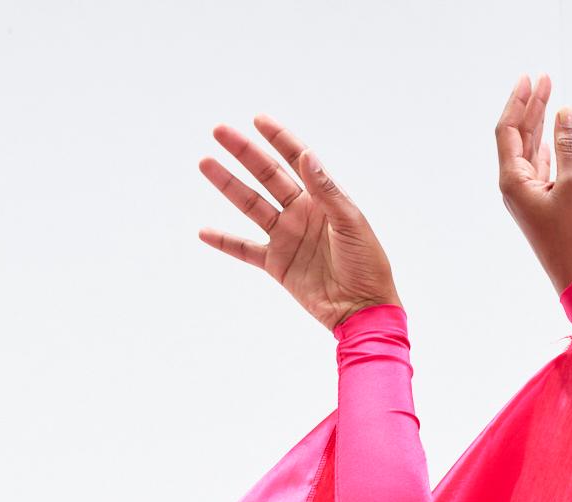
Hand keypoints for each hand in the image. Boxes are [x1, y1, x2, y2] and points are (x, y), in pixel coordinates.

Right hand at [198, 114, 400, 332]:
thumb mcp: (351, 224)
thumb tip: (307, 155)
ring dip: (228, 185)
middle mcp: (302, 213)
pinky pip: (245, 249)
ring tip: (205, 163)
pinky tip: (203, 231)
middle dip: (244, 153)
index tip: (259, 119)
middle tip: (220, 131)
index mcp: (323, 200)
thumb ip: (327, 191)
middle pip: (267, 176)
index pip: (297, 161)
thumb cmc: (367, 266)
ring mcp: (287, 238)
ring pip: (251, 205)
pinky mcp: (277, 265)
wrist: (363, 310)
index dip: (279, 139)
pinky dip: (224, 242)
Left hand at [495, 73, 571, 296]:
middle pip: (518, 137)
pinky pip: (539, 167)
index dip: (518, 102)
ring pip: (530, 151)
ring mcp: (527, 196)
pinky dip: (546, 147)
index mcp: (513, 181)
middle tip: (544, 79)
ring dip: (539, 124)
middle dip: (530, 107)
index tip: (531, 79)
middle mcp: (514, 187)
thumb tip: (565, 112)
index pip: (509, 131)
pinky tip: (550, 137)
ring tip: (549, 98)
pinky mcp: (541, 204)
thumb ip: (570, 146)